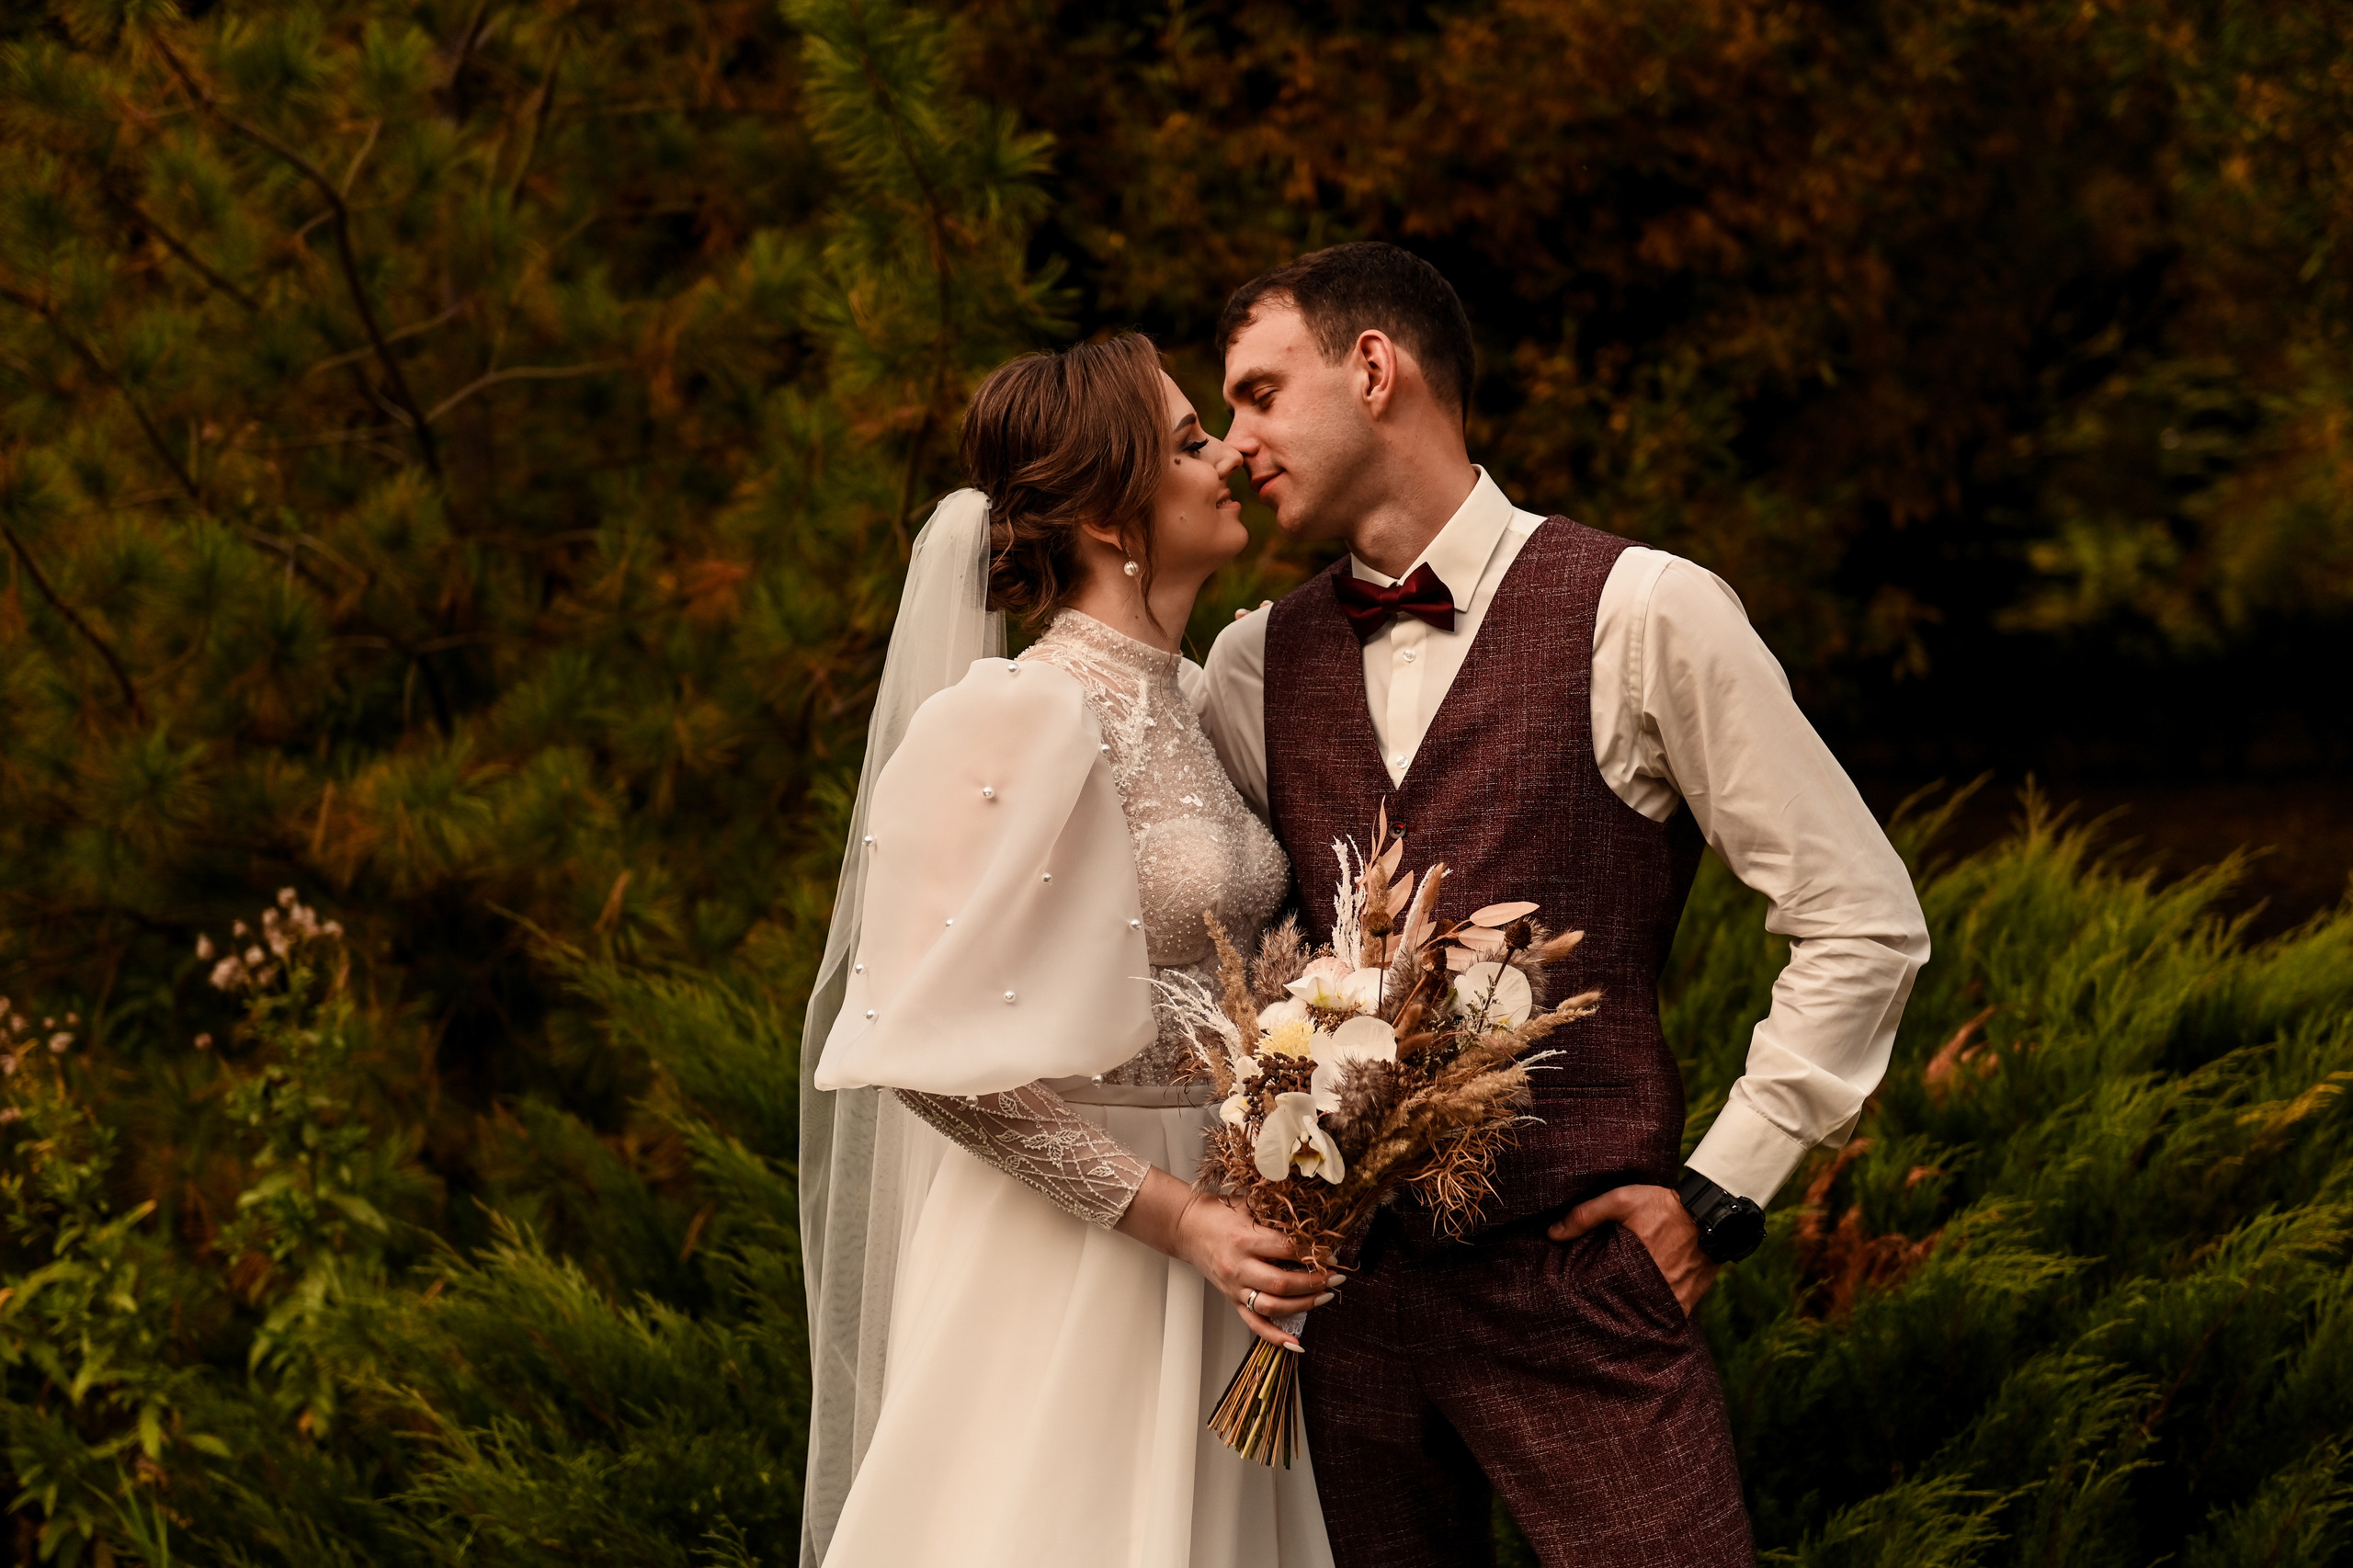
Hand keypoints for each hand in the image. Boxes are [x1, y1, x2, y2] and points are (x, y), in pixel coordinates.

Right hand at [1117, 1169, 1336, 1348]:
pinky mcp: (1232, 1299)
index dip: (1313, 1254)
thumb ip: (1277, 1216)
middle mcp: (1239, 1267)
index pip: (1286, 1250)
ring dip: (1303, 1305)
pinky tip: (1295, 1343)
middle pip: (1282, 1283)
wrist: (1187, 1227)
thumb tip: (1314, 1226)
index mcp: (1244, 1239)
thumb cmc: (1219, 1213)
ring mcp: (1235, 1287)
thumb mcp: (1249, 1205)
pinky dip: (1275, 1336)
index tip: (1332, 1255)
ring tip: (1325, 1297)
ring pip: (1273, 1306)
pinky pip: (1254, 1323)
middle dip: (1314, 1283)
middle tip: (1335, 1278)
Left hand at [1548, 1183, 1717, 1314]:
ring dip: (1629, 1315)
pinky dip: (1653, 1315)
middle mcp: (1650, 1290)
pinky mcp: (1686, 1303)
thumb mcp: (1622, 1200)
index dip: (1586, 1299)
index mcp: (1629, 1267)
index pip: (1599, 1294)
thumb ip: (1586, 1215)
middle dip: (1606, 1312)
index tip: (1574, 1300)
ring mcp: (1671, 1300)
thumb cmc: (1663, 1206)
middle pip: (1619, 1310)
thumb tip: (1551, 1234)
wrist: (1712, 1214)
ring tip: (1614, 1314)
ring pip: (1642, 1316)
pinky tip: (1641, 1312)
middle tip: (1590, 1313)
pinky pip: (1664, 1316)